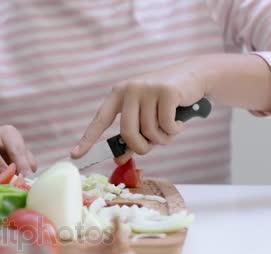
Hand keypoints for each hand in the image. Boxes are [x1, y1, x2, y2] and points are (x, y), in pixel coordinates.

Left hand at [71, 60, 206, 163]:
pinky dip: (175, 131)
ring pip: (150, 131)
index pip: (100, 120)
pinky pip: (167, 125)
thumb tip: (119, 159)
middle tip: (151, 147)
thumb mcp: (145, 116)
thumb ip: (132, 136)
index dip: (88, 139)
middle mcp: (130, 89)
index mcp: (118, 94)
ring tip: (170, 130)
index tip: (75, 155)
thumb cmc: (166, 102)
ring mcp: (148, 89)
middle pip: (128, 132)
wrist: (195, 77)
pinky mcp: (167, 91)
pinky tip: (180, 123)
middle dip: (141, 147)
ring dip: (162, 139)